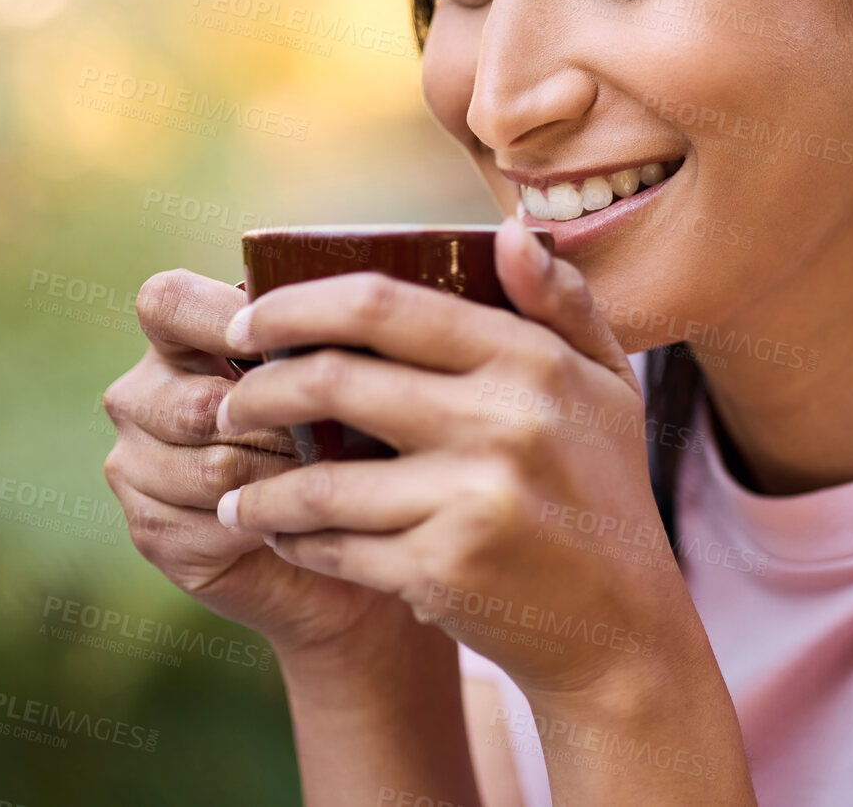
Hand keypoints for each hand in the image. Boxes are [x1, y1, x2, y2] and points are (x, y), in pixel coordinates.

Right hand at [101, 270, 400, 657]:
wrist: (344, 530)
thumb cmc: (346, 427)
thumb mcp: (337, 367)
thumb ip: (322, 335)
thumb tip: (351, 317)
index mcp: (176, 336)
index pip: (168, 303)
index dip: (223, 319)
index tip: (285, 347)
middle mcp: (139, 396)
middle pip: (197, 403)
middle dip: (284, 424)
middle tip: (343, 435)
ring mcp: (134, 465)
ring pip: (212, 469)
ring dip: (287, 478)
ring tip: (334, 476)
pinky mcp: (152, 530)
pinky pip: (216, 524)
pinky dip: (274, 525)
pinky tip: (306, 521)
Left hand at [216, 218, 693, 698]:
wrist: (623, 622)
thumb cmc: (605, 488)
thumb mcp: (607, 384)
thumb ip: (560, 302)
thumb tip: (511, 230)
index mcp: (531, 360)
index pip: (383, 304)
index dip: (295, 307)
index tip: (249, 323)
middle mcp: (502, 422)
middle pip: (333, 381)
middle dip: (257, 391)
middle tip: (229, 402)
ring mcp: (471, 498)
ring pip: (320, 480)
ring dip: (260, 486)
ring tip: (238, 489)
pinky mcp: (444, 569)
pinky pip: (336, 545)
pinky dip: (297, 540)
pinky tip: (286, 536)